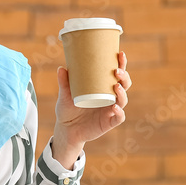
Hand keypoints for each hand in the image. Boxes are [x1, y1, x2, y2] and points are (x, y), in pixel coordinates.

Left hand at [52, 51, 131, 168]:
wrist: (66, 130)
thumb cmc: (67, 110)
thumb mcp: (65, 95)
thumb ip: (64, 83)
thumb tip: (61, 68)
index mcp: (103, 88)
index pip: (116, 74)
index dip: (121, 64)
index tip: (120, 54)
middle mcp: (110, 98)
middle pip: (124, 85)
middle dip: (124, 77)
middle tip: (117, 71)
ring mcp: (110, 110)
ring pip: (123, 100)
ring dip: (122, 93)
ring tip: (116, 87)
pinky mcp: (109, 123)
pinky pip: (118, 118)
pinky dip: (119, 113)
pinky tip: (114, 107)